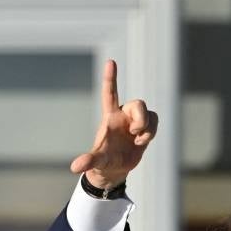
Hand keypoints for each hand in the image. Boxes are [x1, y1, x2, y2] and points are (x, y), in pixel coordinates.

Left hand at [69, 60, 157, 187]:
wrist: (115, 169)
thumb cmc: (103, 161)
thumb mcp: (97, 161)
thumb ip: (88, 161)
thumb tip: (75, 167)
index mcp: (109, 117)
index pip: (110, 93)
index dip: (110, 78)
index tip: (110, 61)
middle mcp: (123, 115)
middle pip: (137, 103)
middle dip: (140, 118)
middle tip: (134, 133)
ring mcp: (135, 120)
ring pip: (149, 113)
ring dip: (146, 128)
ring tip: (136, 140)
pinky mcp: (146, 126)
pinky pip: (155, 120)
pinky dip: (151, 132)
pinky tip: (141, 142)